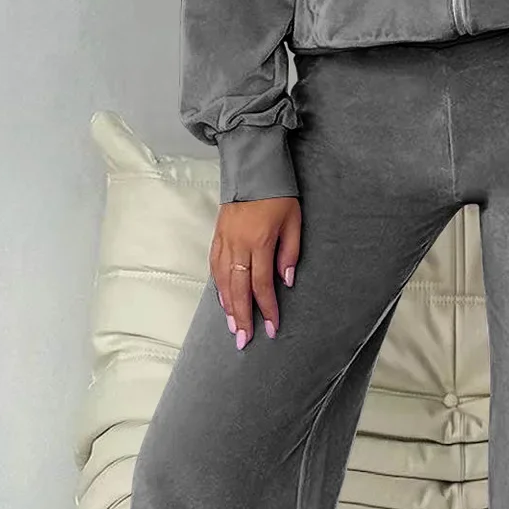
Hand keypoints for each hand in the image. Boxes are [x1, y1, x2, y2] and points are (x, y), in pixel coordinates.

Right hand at [211, 196, 301, 347]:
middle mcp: (238, 244)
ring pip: (223, 281)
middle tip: (244, 340)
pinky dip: (218, 287)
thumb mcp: (294, 221)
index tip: (272, 327)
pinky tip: (222, 301)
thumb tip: (285, 281)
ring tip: (233, 327)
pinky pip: (215, 268)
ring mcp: (224, 241)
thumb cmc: (278, 194)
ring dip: (228, 307)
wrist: (252, 168)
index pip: (262, 284)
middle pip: (238, 289)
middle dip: (242, 317)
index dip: (267, 309)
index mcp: (260, 241)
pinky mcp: (217, 236)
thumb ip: (289, 252)